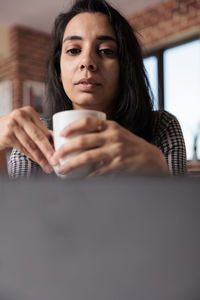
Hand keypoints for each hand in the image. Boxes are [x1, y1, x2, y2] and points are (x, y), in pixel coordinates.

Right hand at [0, 106, 54, 172]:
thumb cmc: (14, 128)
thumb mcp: (25, 125)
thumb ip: (38, 131)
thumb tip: (55, 146)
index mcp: (29, 111)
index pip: (44, 129)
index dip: (52, 142)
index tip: (60, 152)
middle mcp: (21, 115)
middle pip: (39, 136)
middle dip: (49, 150)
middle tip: (56, 160)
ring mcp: (13, 125)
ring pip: (31, 145)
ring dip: (41, 157)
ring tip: (48, 166)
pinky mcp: (7, 135)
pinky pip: (23, 148)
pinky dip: (32, 156)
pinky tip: (38, 161)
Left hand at [51, 117, 168, 176]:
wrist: (149, 157)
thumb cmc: (129, 145)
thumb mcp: (117, 133)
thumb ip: (100, 134)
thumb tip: (77, 140)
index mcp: (110, 125)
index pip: (87, 121)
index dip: (71, 127)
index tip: (60, 134)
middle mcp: (112, 136)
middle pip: (83, 140)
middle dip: (65, 149)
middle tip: (55, 157)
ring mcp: (116, 150)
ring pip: (88, 157)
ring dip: (72, 164)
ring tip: (62, 170)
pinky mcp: (118, 164)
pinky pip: (98, 171)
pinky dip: (88, 176)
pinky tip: (80, 179)